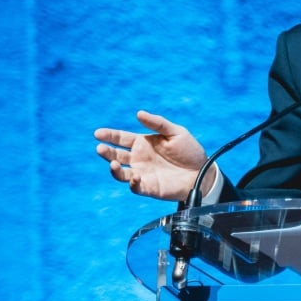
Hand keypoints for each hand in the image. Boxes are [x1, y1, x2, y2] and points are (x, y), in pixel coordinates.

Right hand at [94, 110, 210, 201]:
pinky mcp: (149, 187)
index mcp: (142, 143)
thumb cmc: (189, 151)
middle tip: (100, 148)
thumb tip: (139, 113)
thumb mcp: (175, 132)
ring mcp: (142, 173)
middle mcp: (139, 159)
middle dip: (106, 152)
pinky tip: (135, 177)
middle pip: (116, 155)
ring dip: (114, 169)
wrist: (202, 172)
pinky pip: (135, 187)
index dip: (109, 136)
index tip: (98, 133)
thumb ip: (157, 123)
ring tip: (114, 164)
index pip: (120, 138)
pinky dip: (132, 183)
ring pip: (120, 173)